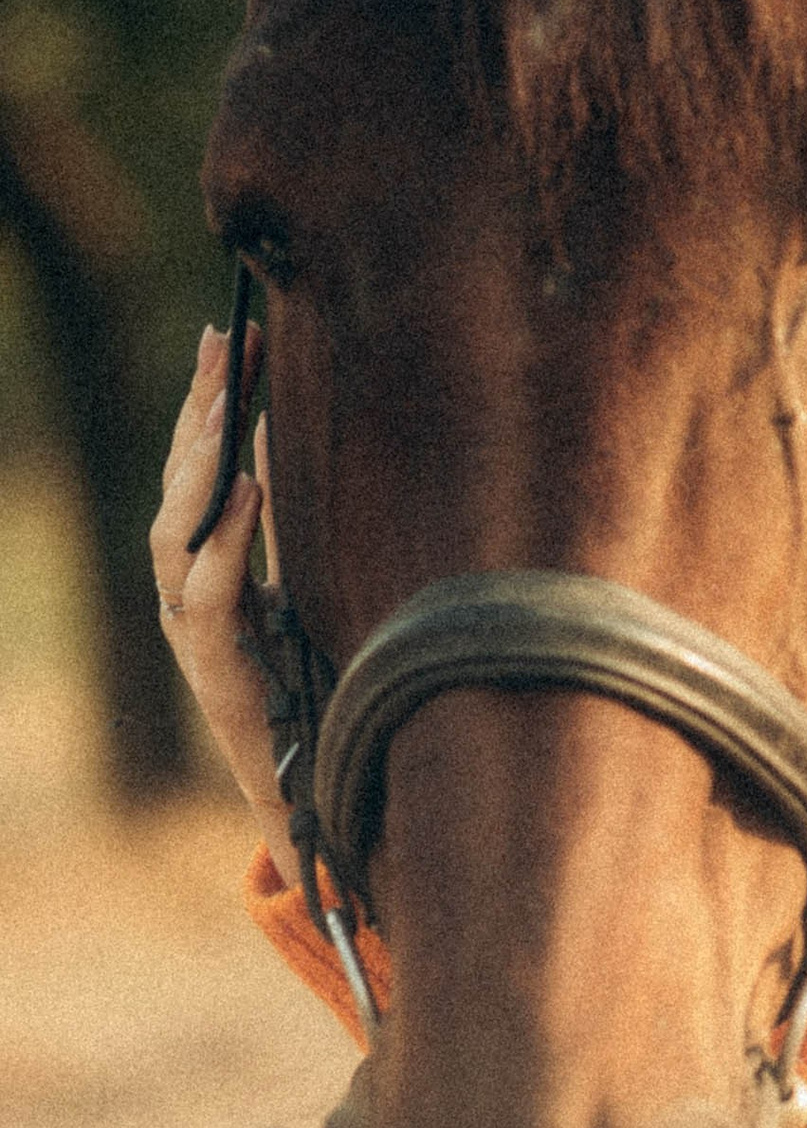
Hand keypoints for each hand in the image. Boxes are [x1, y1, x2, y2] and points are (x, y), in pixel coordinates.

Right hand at [153, 326, 294, 878]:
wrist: (312, 793)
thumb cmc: (309, 693)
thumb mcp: (301, 589)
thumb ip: (280, 528)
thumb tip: (277, 443)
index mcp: (205, 570)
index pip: (197, 470)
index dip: (207, 402)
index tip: (230, 334)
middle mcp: (186, 596)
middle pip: (178, 485)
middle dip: (199, 408)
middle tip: (225, 339)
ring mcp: (193, 636)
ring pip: (172, 533)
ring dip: (198, 464)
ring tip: (228, 402)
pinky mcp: (217, 672)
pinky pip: (210, 595)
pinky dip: (226, 541)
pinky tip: (252, 492)